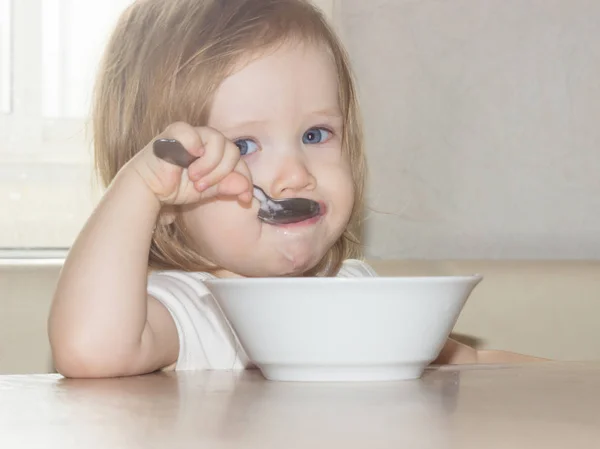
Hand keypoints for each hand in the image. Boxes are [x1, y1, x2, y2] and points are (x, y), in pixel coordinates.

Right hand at [128, 122, 252, 204]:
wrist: (148, 189)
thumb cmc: (175, 188)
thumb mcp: (206, 191)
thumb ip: (226, 186)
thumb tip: (246, 187)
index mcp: (216, 152)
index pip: (239, 161)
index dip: (246, 179)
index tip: (245, 199)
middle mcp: (207, 140)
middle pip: (232, 150)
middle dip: (221, 173)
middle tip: (202, 186)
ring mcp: (193, 134)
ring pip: (218, 140)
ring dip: (209, 165)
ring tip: (193, 178)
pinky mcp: (176, 131)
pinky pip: (193, 132)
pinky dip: (195, 146)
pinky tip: (188, 160)